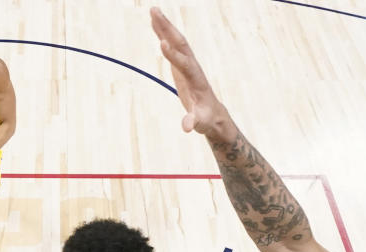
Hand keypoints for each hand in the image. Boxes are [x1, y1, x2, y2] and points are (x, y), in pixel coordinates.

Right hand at [150, 7, 224, 134]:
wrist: (212, 114)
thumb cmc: (206, 118)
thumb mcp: (200, 122)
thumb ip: (193, 122)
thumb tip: (187, 127)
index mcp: (196, 79)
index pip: (184, 64)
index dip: (173, 55)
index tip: (162, 42)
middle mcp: (192, 67)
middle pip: (180, 44)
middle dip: (168, 29)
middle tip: (156, 13)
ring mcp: (187, 64)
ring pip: (176, 41)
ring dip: (165, 26)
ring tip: (153, 10)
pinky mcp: (181, 65)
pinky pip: (172, 46)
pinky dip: (163, 34)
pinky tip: (155, 23)